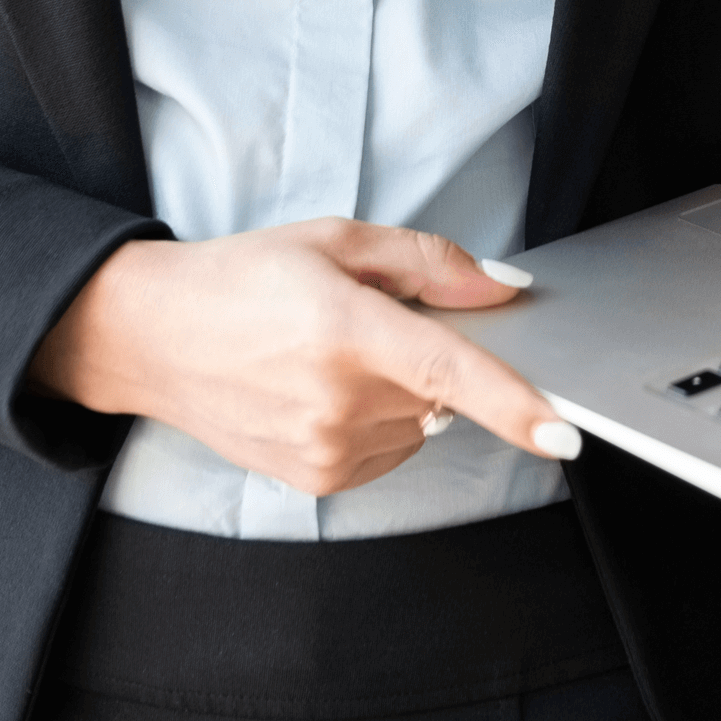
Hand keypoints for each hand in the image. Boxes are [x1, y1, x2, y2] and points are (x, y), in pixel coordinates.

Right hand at [27, 219, 579, 495]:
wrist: (155, 337)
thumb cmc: (242, 278)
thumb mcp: (335, 239)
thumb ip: (427, 261)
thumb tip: (501, 289)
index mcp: (346, 328)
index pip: (451, 373)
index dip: (515, 405)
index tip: (565, 433)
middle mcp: (338, 399)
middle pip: (440, 390)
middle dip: (429, 355)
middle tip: (368, 320)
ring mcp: (326, 449)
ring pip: (419, 424)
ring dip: (402, 391)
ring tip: (329, 354)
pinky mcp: (316, 481)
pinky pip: (389, 450)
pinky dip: (378, 420)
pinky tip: (322, 388)